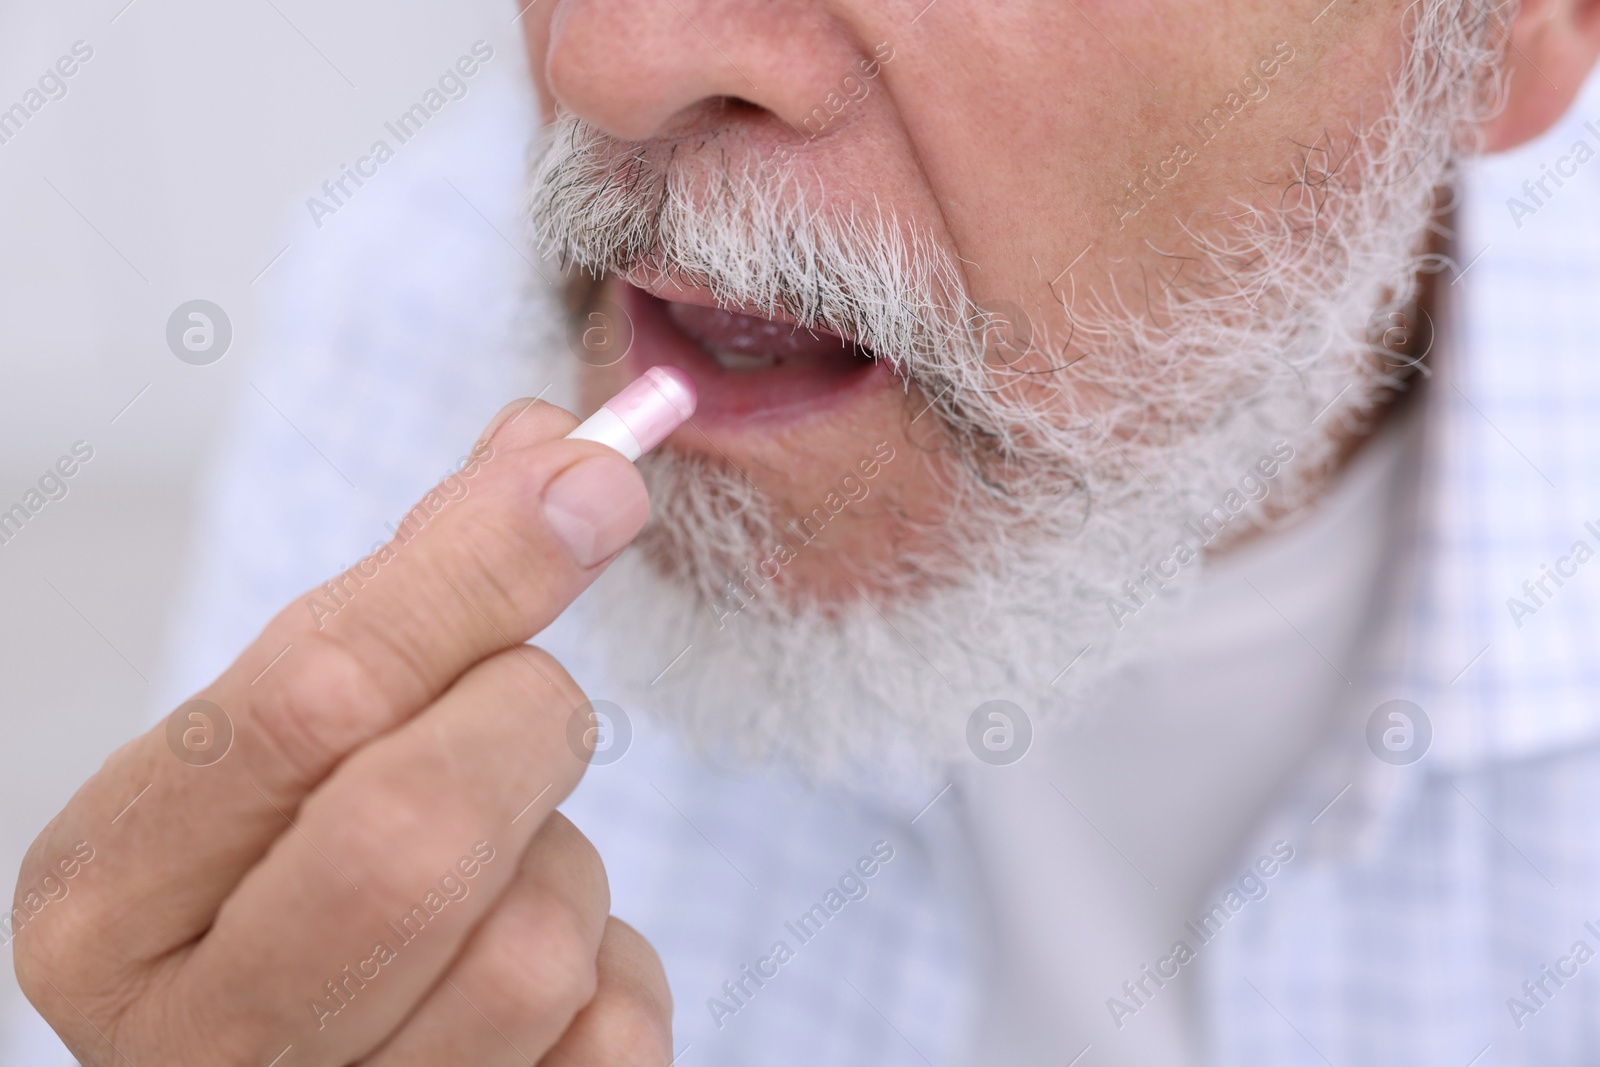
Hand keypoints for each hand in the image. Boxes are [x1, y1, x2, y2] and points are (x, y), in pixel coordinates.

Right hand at [12, 400, 672, 1065]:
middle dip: (523, 726)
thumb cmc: (286, 884)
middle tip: (524, 708)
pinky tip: (537, 981)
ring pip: (537, 942)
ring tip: (498, 872)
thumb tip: (560, 451)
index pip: (307, 699)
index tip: (590, 483)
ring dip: (564, 866)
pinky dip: (613, 971)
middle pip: (421, 831)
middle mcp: (196, 1041)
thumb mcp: (282, 749)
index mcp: (109, 898)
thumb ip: (411, 596)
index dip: (473, 574)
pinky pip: (616, 1029)